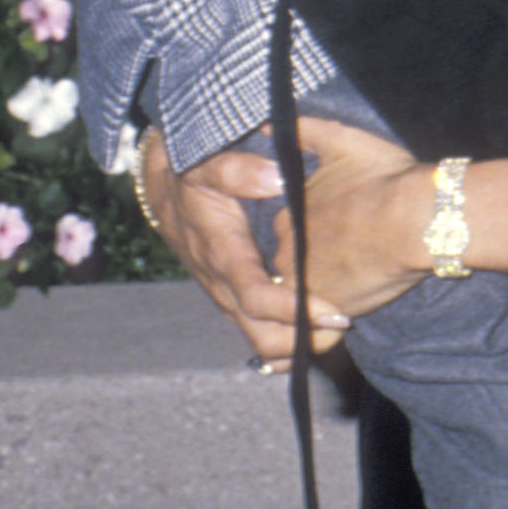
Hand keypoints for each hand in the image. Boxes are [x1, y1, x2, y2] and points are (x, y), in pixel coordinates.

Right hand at [141, 125, 347, 366]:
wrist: (164, 189)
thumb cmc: (193, 176)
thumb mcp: (208, 164)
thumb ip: (238, 170)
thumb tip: (277, 177)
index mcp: (222, 254)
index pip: (256, 298)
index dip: (292, 311)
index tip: (333, 312)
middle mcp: (223, 284)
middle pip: (259, 333)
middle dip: (300, 339)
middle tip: (343, 327)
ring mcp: (226, 294)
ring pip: (257, 338)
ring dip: (295, 343)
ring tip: (336, 332)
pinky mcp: (231, 296)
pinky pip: (255, 329)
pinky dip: (282, 340)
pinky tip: (312, 335)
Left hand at [285, 114, 436, 320]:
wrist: (418, 218)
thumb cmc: (383, 178)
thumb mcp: (342, 142)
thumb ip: (303, 132)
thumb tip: (266, 122)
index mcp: (290, 217)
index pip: (293, 225)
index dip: (321, 220)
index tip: (347, 216)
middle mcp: (289, 254)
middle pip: (299, 257)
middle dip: (321, 252)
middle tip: (358, 241)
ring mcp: (310, 286)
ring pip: (315, 284)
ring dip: (333, 276)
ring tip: (367, 263)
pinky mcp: (334, 309)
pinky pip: (332, 308)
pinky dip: (347, 298)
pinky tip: (372, 282)